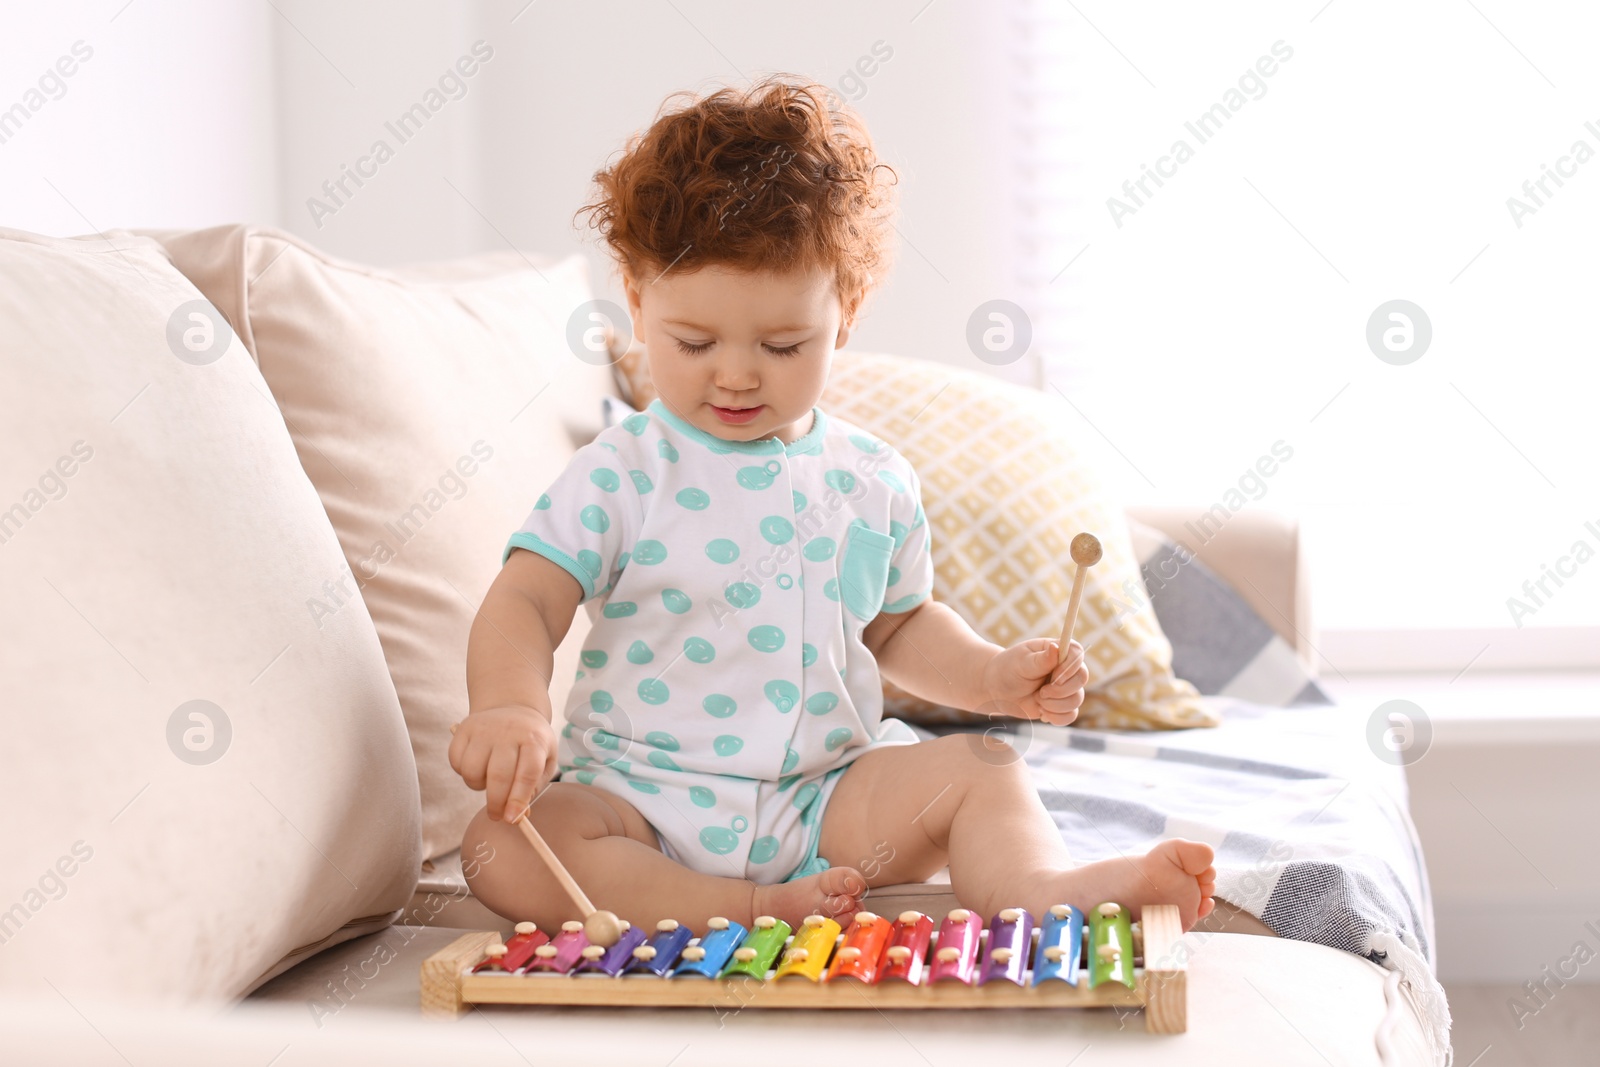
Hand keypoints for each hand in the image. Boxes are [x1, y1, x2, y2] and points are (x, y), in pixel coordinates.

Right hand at [448, 705, 558, 822]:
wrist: (513, 709)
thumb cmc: (531, 742)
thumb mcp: (545, 760)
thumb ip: (534, 788)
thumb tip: (518, 814)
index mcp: (534, 740)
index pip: (527, 773)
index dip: (518, 799)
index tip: (512, 819)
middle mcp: (508, 732)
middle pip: (498, 776)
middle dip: (496, 803)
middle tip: (497, 815)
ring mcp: (484, 729)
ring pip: (472, 771)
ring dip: (478, 785)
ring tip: (488, 779)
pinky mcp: (464, 729)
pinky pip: (456, 762)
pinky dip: (463, 772)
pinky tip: (477, 766)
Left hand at [980, 638, 1088, 725]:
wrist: (997, 690)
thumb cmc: (1008, 670)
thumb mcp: (1021, 662)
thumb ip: (1041, 659)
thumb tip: (1056, 648)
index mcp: (1057, 651)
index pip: (1078, 654)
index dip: (1070, 667)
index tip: (1054, 676)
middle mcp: (1066, 668)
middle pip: (1081, 678)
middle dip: (1061, 691)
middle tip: (1041, 692)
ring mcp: (1065, 687)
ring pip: (1077, 699)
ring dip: (1054, 705)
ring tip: (1037, 699)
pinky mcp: (1062, 705)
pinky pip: (1071, 715)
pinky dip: (1056, 717)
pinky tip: (1042, 711)